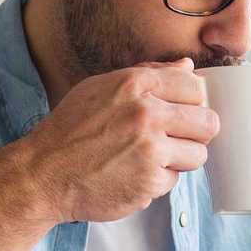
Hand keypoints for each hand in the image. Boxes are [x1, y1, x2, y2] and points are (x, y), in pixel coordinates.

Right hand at [14, 57, 218, 223]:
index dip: (190, 103)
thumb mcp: (100, 88)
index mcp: (135, 84)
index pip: (195, 88)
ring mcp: (150, 149)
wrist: (43, 173)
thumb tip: (187, 68)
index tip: (177, 113)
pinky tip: (131, 174)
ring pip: (198, 154)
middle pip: (208, 122)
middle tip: (170, 139)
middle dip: (194, 133)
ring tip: (149, 158)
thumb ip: (148, 75)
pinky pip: (174, 180)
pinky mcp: (150, 182)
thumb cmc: (69, 130)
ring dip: (179, 159)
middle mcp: (147, 113)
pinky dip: (156, 181)